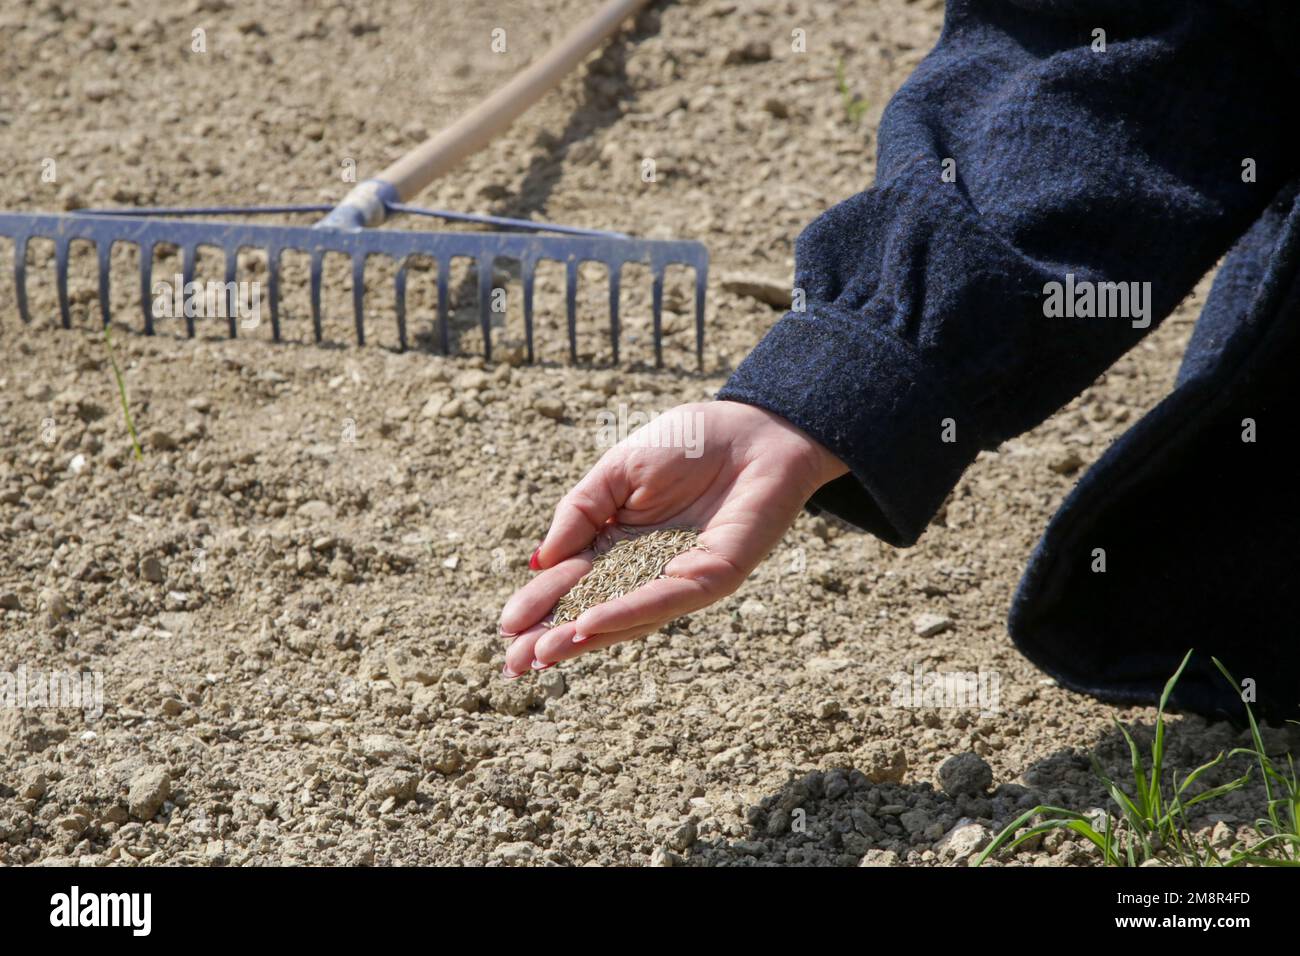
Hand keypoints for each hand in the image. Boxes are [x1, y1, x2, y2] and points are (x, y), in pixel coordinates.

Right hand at [498, 400, 847, 676]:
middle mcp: (647, 569)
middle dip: (553, 635)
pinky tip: (591, 625)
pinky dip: (627, 613)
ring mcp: (680, 577)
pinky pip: (666, 599)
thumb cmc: (688, 442)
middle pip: (593, 608)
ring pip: (625, 615)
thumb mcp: (616, 470)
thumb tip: (538, 562)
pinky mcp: (713, 577)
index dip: (541, 603)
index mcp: (619, 542)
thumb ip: (579, 512)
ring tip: (543, 652)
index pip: (573, 581)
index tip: (506, 627)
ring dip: (584, 635)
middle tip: (513, 664)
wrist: (755, 426)